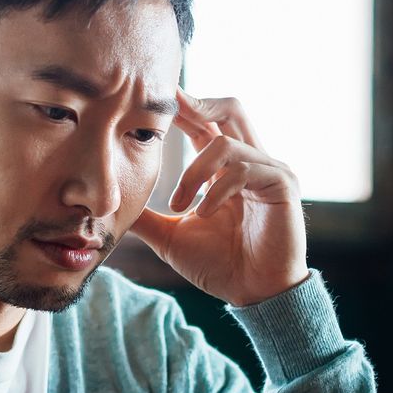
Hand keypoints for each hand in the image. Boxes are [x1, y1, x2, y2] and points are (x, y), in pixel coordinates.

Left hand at [129, 91, 309, 306]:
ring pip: (225, 142)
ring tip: (179, 205)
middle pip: (230, 108)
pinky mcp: (282, 185)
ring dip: (193, 173)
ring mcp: (269, 170)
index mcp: (226, 168)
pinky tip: (203, 213)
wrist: (252, 295)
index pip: (204, 124)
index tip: (154, 96)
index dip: (183, 107)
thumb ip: (146, 217)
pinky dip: (216, 189)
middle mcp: (251, 161)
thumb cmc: (220, 265)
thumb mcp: (171, 237)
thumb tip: (110, 208)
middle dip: (197, 104)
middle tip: (168, 108)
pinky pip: (243, 169)